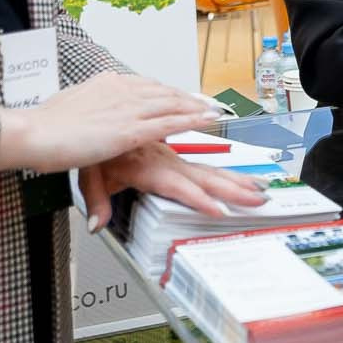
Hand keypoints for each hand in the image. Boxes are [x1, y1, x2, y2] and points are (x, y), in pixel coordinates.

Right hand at [0, 73, 219, 174]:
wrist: (31, 132)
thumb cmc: (41, 126)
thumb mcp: (69, 109)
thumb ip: (86, 109)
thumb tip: (90, 114)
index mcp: (105, 84)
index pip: (145, 86)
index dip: (167, 92)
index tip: (181, 96)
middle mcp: (120, 90)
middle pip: (163, 92)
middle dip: (188, 98)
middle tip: (207, 103)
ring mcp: (126, 110)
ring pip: (171, 105)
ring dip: (197, 108)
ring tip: (215, 111)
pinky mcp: (129, 130)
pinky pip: (169, 123)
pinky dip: (192, 120)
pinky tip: (206, 121)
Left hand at [77, 142, 269, 232]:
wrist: (85, 117)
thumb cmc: (90, 145)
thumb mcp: (88, 175)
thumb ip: (97, 201)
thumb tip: (97, 225)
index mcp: (144, 165)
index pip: (177, 186)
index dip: (198, 198)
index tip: (219, 210)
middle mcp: (161, 156)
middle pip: (202, 175)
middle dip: (231, 189)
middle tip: (256, 200)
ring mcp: (168, 151)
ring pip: (205, 164)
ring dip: (232, 177)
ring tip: (256, 188)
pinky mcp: (170, 145)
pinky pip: (200, 157)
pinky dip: (221, 166)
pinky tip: (237, 172)